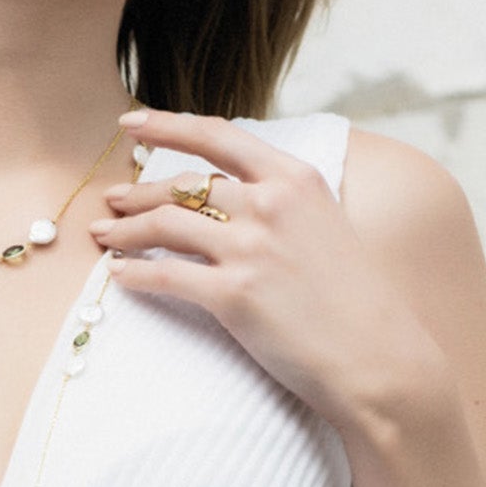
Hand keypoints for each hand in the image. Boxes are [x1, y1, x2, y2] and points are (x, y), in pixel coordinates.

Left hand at [88, 108, 438, 442]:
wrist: (381, 362)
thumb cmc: (355, 300)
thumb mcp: (327, 224)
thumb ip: (281, 199)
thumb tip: (229, 188)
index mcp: (295, 179)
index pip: (217, 136)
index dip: (167, 126)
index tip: (131, 125)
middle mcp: (271, 204)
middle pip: (182, 185)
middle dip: (138, 192)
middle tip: (113, 199)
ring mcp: (251, 248)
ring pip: (164, 225)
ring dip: (125, 229)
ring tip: (103, 234)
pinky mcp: (233, 294)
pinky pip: (164, 276)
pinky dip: (133, 274)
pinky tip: (117, 275)